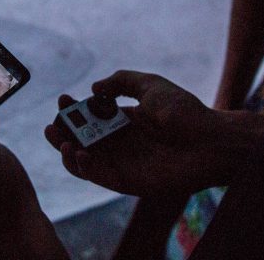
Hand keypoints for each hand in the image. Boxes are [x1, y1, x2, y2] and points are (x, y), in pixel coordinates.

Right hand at [45, 71, 263, 196]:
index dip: (73, 110)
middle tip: (52, 124)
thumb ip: (121, 82)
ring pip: (83, 160)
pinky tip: (77, 152)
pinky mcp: (126, 181)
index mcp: (123, 121)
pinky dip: (82, 166)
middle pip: (81, 139)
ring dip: (65, 150)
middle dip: (62, 131)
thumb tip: (93, 89)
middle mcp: (119, 143)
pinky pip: (97, 176)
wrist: (211, 140)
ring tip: (58, 138)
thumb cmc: (185, 111)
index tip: (63, 99)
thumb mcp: (150, 85)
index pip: (90, 117)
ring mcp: (121, 163)